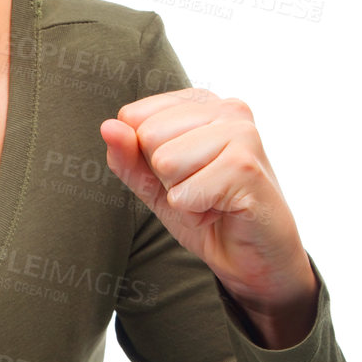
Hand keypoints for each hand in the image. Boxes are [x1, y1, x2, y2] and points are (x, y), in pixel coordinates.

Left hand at [100, 88, 318, 340]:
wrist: (253, 258)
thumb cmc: (206, 212)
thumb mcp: (153, 184)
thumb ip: (127, 157)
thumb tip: (108, 127)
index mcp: (201, 103)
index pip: (132, 117)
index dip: (146, 158)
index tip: (182, 174)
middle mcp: (226, 108)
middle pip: (147, 136)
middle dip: (164, 177)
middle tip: (200, 190)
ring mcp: (241, 133)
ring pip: (165, 161)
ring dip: (181, 195)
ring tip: (211, 200)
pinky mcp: (246, 167)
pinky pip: (184, 192)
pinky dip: (196, 213)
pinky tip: (223, 211)